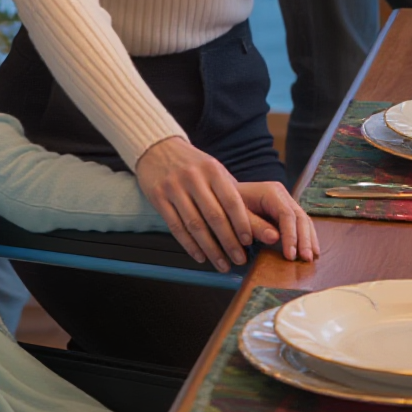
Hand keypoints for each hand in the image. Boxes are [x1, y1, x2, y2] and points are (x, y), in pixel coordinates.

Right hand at [133, 136, 284, 268]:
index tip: (249, 242)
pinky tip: (200, 256)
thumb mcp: (213, 169)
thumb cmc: (192, 164)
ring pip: (195, 225)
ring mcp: (174, 187)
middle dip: (229, 242)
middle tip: (239, 259)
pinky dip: (189, 245)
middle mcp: (193, 177)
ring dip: (211, 249)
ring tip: (222, 264)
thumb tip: (254, 223)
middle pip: (214, 216)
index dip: (241, 223)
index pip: (231, 200)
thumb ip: (230, 191)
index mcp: (212, 169)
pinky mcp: (157, 196)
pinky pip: (175, 226)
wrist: (158, 148)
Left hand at [234, 180, 317, 261]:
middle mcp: (282, 195)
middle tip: (306, 259)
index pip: (287, 215)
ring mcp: (286, 202)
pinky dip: (306, 238)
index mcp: (271, 192)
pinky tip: (310, 251)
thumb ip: (254, 226)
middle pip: (300, 217)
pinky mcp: (286, 211)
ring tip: (311, 258)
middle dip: (304, 239)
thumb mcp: (237, 216)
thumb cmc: (228, 206)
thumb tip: (275, 238)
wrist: (224, 196)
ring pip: (304, 220)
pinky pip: (300, 224)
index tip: (291, 255)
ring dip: (309, 240)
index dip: (291, 236)